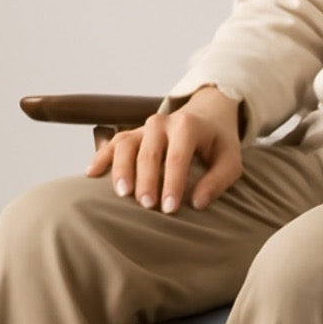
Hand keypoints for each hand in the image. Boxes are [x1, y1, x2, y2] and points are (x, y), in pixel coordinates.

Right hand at [85, 86, 242, 211]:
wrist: (207, 115)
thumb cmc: (219, 143)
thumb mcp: (230, 161)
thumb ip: (217, 181)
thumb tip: (198, 203)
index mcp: (188, 126)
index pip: (177, 157)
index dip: (172, 183)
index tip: (169, 208)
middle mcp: (162, 123)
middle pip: (149, 153)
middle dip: (147, 180)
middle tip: (147, 205)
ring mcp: (144, 127)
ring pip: (126, 145)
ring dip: (122, 169)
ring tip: (122, 194)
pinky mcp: (132, 133)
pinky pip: (113, 143)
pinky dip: (101, 157)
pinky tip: (91, 174)